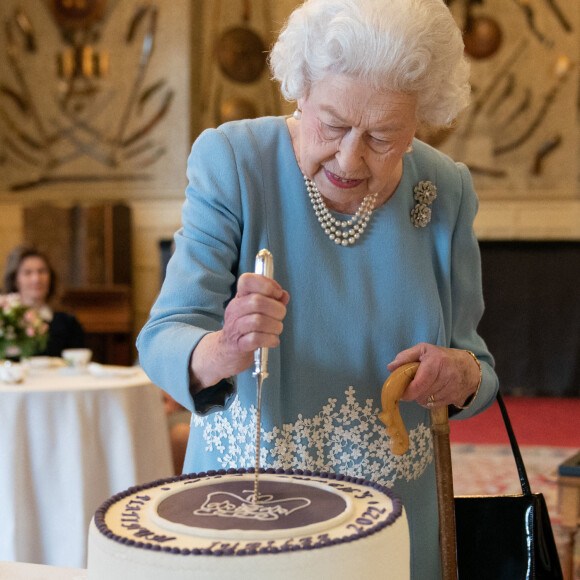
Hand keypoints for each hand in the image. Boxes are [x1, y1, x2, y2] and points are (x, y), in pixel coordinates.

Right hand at [190, 273, 288, 389]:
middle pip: (257, 301)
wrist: (226, 352)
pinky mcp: (238, 345)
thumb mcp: (257, 311)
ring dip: (275, 326)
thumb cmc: (245, 328)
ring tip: (277, 329)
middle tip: (280, 316)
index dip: (266, 284)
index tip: (277, 294)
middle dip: (277, 309)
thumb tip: (284, 295)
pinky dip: (270, 340)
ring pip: (258, 321)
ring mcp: (234, 328)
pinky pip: (256, 339)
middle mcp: (234, 310)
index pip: (247, 280)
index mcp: (240, 298)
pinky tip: (272, 340)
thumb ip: (272, 300)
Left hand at [386, 343, 479, 408]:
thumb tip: (390, 367)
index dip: (409, 391)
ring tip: (425, 387)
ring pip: (428, 402)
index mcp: (437, 361)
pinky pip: (436, 405)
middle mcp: (447, 375)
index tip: (402, 393)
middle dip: (415, 393)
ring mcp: (454, 388)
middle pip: (423, 394)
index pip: (420, 383)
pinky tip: (433, 392)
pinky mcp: (457, 398)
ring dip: (422, 397)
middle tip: (414, 385)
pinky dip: (430, 401)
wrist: (468, 367)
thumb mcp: (423, 349)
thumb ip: (405, 357)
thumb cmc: (441, 357)